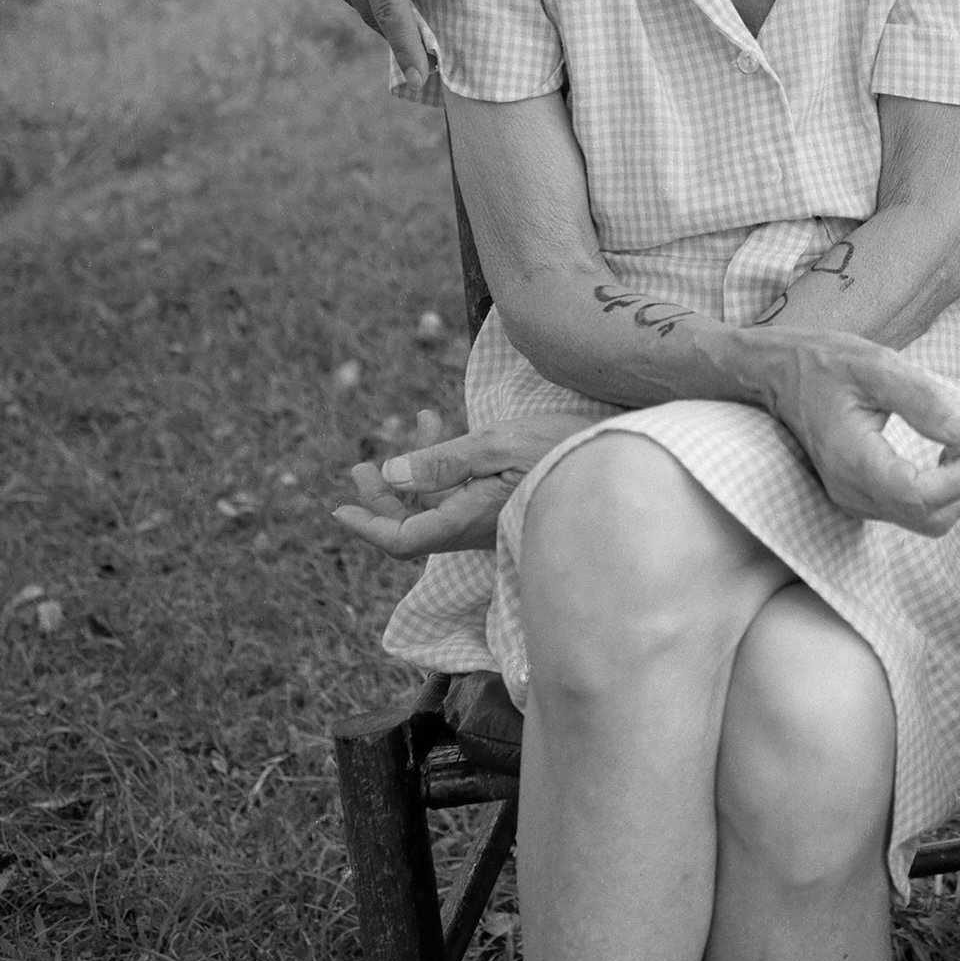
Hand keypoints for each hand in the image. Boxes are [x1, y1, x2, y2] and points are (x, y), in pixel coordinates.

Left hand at [333, 410, 574, 558]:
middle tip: (361, 467)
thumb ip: (442, 462)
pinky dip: (448, 462)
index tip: (340, 510)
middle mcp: (475, 526)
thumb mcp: (498, 446)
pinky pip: (464, 490)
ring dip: (416, 471)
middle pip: (414, 525)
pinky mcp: (507, 503)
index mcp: (466, 518)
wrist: (620, 460)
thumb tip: (391, 474)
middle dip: (383, 498)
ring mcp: (492, 517)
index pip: (402, 538)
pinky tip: (449, 425)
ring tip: (414, 422)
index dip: (369, 525)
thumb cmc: (562, 451)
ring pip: (438, 503)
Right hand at [759, 330, 959, 536]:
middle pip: (929, 517)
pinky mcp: (861, 499)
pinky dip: (941, 490)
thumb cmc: (827, 363)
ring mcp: (854, 501)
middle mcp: (851, 492)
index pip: (919, 495)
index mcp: (852, 460)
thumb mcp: (878, 366)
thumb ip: (926, 400)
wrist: (780, 375)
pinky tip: (946, 453)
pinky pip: (913, 511)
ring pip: (926, 520)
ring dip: (958, 488)